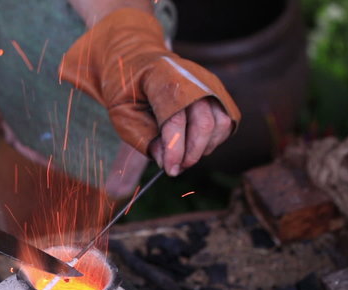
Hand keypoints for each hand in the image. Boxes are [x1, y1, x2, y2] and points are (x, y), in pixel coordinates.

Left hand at [60, 8, 239, 175]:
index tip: (170, 170)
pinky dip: (213, 140)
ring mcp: (208, 82)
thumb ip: (141, 136)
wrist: (140, 62)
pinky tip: (194, 145)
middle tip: (176, 169)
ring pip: (220, 124)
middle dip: (191, 154)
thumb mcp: (121, 112)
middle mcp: (192, 76)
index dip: (174, 149)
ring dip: (204, 148)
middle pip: (204, 124)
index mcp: (162, 77)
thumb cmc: (128, 89)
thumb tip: (165, 161)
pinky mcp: (217, 90)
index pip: (175, 118)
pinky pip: (226, 121)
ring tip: (183, 156)